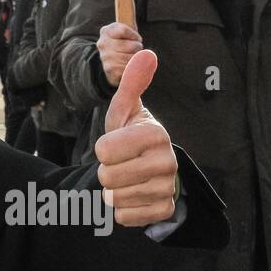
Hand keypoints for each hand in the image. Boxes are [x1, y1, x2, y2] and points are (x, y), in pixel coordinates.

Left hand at [95, 49, 176, 227]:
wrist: (149, 168)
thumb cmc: (130, 135)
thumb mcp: (124, 109)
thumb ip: (130, 83)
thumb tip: (145, 52)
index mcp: (156, 134)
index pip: (105, 151)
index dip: (103, 149)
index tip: (115, 144)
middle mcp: (167, 162)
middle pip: (108, 177)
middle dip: (106, 171)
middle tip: (120, 163)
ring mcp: (168, 189)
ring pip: (115, 199)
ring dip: (112, 191)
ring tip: (126, 178)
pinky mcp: (164, 212)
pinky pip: (125, 217)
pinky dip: (121, 209)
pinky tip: (132, 195)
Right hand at [97, 22, 143, 86]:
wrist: (110, 66)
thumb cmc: (122, 44)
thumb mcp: (124, 30)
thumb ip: (128, 15)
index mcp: (106, 31)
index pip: (124, 30)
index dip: (134, 36)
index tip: (135, 39)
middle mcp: (102, 43)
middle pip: (132, 45)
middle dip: (137, 48)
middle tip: (132, 50)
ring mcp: (105, 57)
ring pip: (132, 58)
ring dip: (136, 59)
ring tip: (130, 58)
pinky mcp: (110, 69)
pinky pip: (130, 69)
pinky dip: (132, 69)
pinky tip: (127, 67)